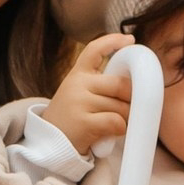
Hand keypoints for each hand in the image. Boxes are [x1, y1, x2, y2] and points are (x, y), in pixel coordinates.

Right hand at [45, 31, 134, 155]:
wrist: (49, 145)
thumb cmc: (72, 119)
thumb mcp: (78, 94)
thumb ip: (99, 84)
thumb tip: (134, 82)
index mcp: (77, 74)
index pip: (94, 50)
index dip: (113, 42)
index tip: (129, 40)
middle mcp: (77, 85)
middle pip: (120, 84)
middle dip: (132, 97)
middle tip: (131, 107)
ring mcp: (79, 103)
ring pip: (122, 106)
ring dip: (126, 117)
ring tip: (114, 123)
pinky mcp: (84, 123)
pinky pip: (116, 122)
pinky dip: (120, 129)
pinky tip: (111, 133)